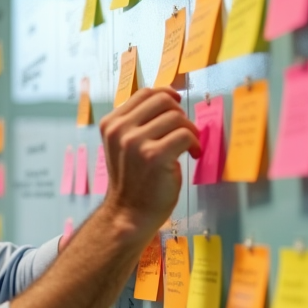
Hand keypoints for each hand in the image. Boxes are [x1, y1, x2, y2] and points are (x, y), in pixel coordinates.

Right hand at [98, 86, 200, 242]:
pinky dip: (195, 143)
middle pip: (162, 101)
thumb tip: (169, 98)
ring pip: (177, 117)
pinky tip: (193, 155)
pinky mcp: (154, 156)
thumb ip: (138, 123)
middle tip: (184, 132)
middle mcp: (120, 130)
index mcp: (111, 124)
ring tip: (189, 146)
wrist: (129, 214)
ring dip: (190, 130)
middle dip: (179, 114)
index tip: (177, 106)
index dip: (166, 95)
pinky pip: (185, 135)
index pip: (144, 93)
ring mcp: (135, 143)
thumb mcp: (125, 145)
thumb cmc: (133, 181)